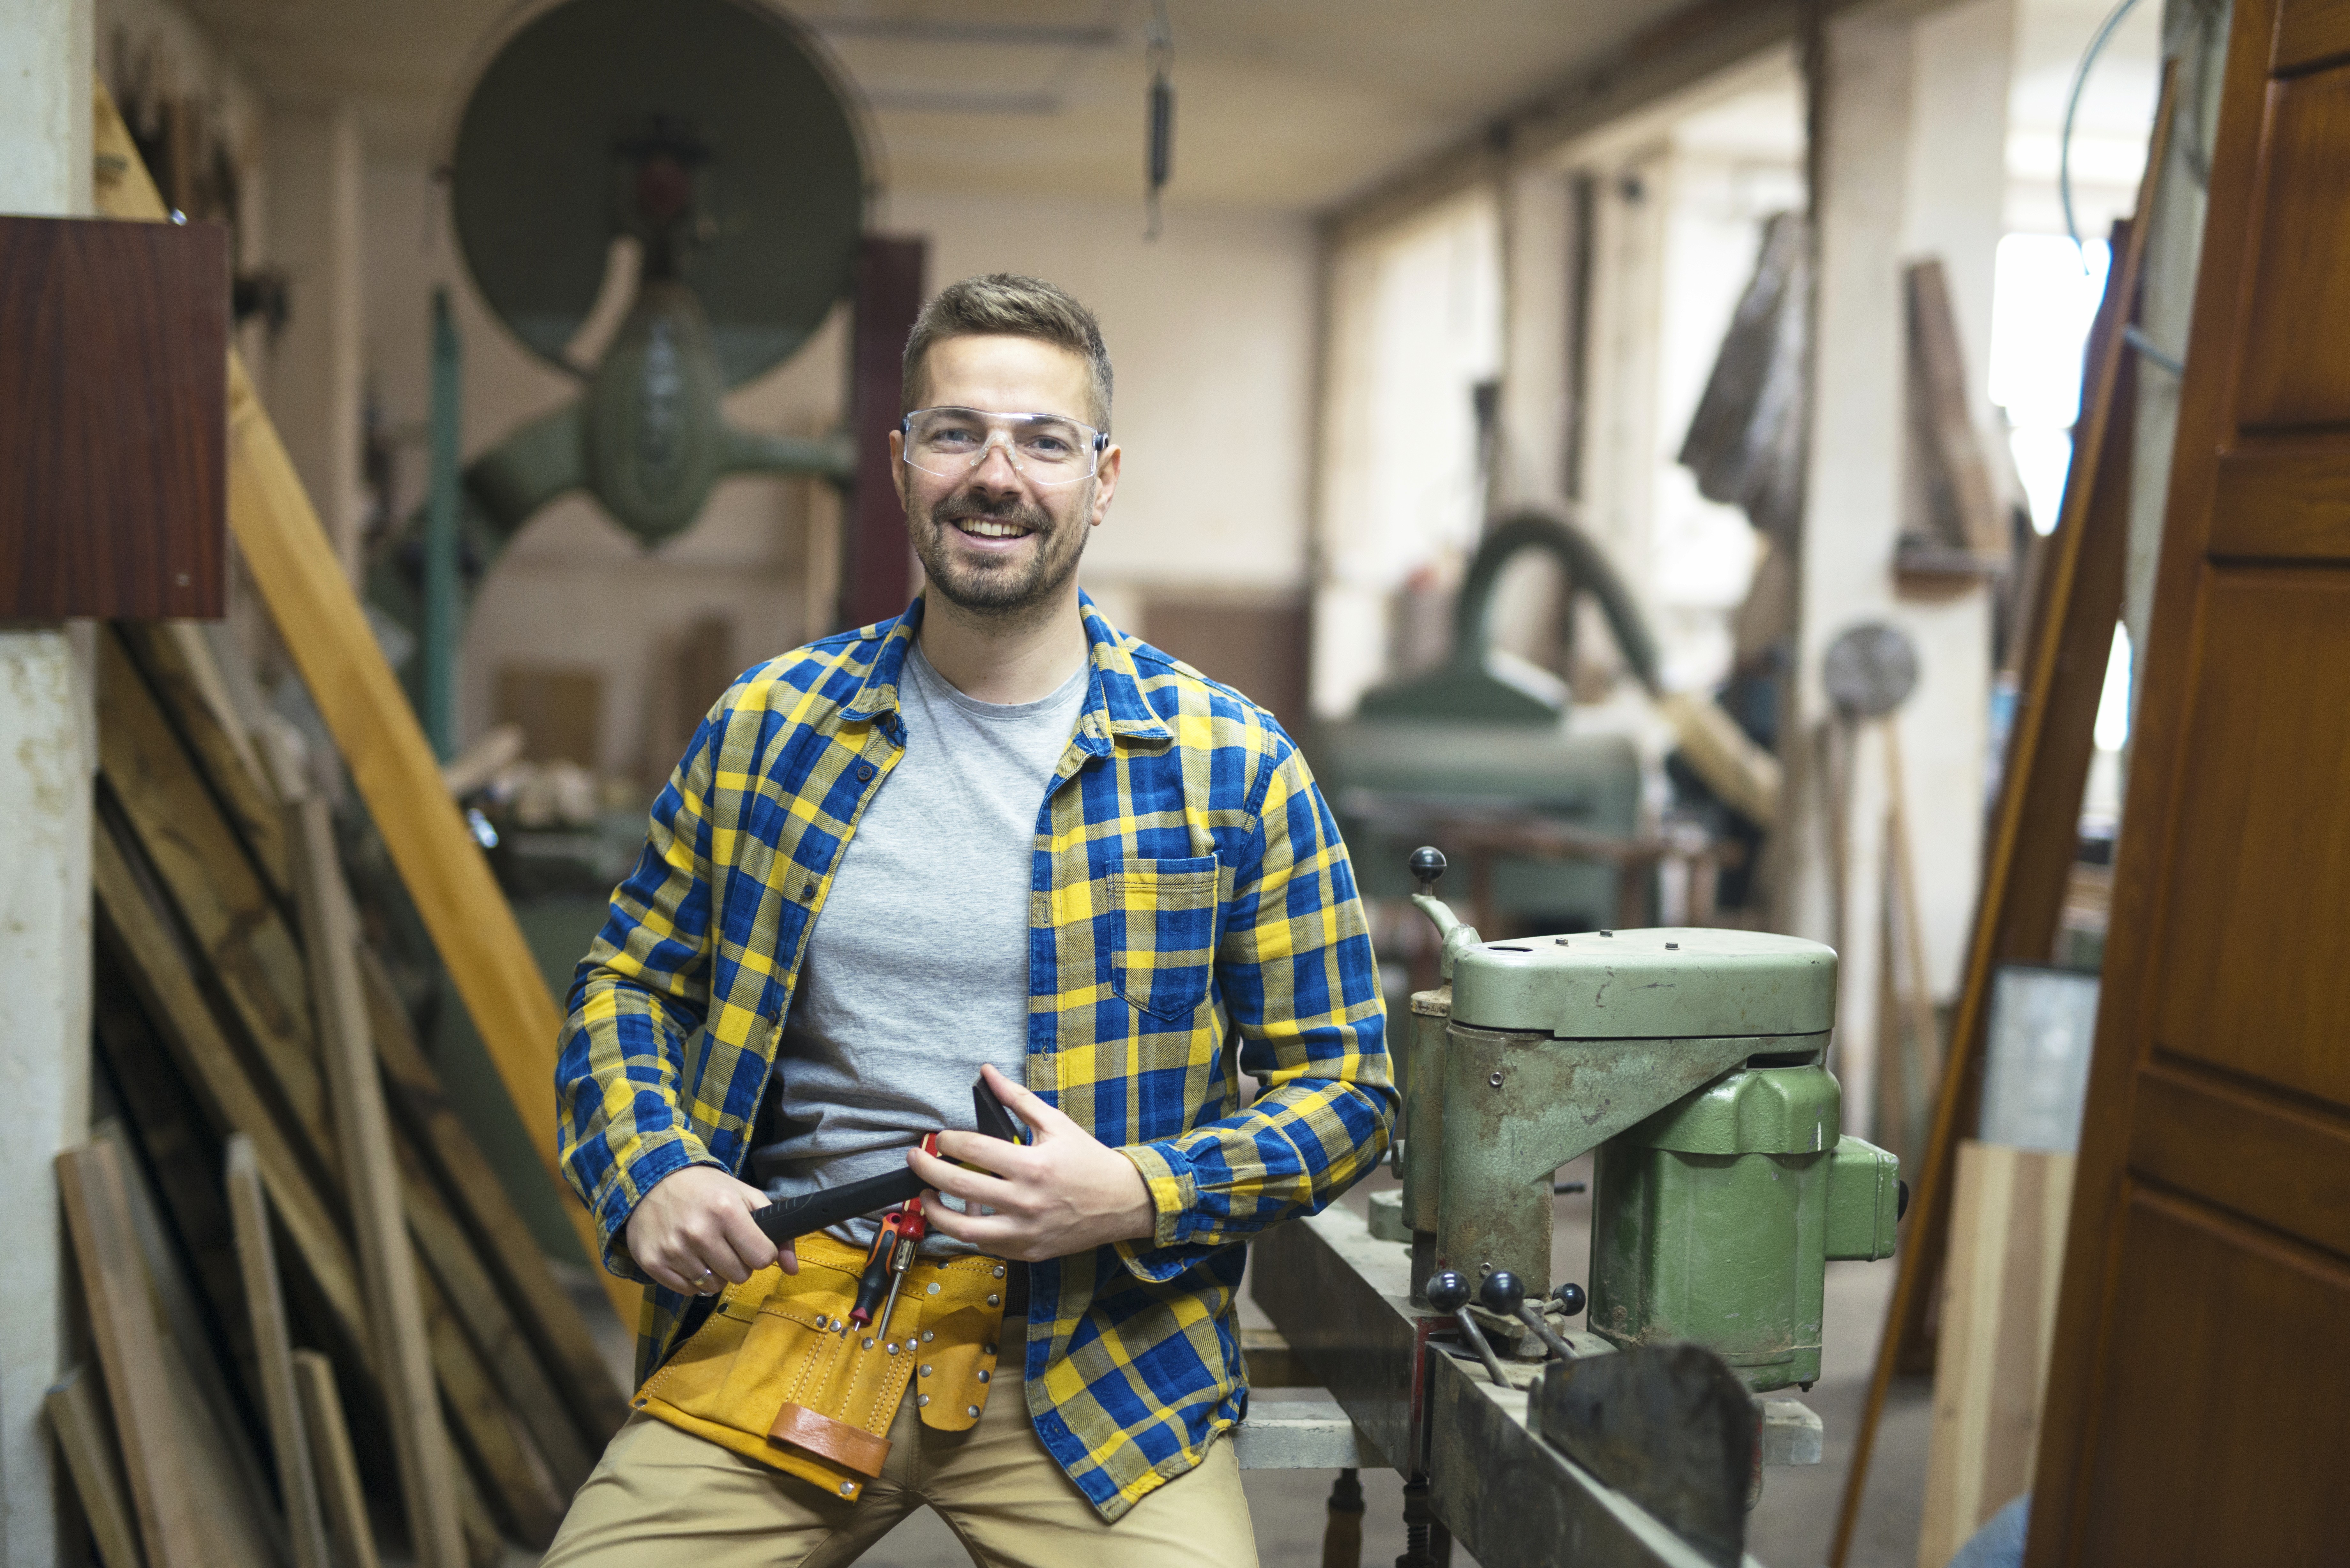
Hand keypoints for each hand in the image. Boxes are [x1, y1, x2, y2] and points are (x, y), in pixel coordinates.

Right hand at [624, 1165, 792, 1294]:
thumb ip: (776, 1230)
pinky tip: (688, 1256)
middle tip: (726, 1244)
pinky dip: (692, 1279)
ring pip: (713, 1286)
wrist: (653, 1180)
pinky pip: (688, 1290)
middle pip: (740, 1275)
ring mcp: (674, 1250)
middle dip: (739, 1263)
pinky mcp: (653, 1263)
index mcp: (726, 1210)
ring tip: (705, 1248)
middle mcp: (699, 1232)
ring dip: (715, 1272)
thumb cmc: (706, 1189)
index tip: (752, 1244)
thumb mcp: (745, 1197)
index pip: (762, 1258)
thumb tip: (792, 1269)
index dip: (761, 1253)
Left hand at [907, 1063, 1157, 1262]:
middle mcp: (1026, 1201)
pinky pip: (985, 1245)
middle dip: (927, 1169)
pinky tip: (964, 1213)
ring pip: (963, 1229)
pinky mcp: (1027, 1251)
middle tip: (916, 1159)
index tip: (939, 1137)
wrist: (1123, 1203)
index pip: (973, 1150)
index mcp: (1033, 1166)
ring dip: (936, 1211)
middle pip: (959, 1187)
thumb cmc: (1088, 1162)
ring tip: (927, 1195)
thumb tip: (988, 1073)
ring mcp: (1025, 1231)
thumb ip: (1017, 1099)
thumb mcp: (1056, 1123)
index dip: (947, 1141)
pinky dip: (968, 1230)